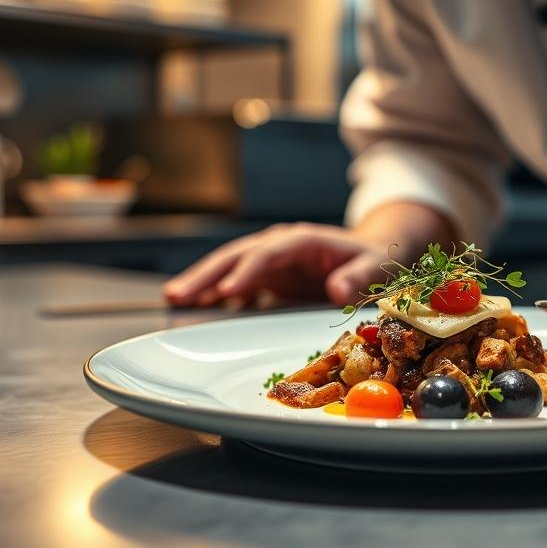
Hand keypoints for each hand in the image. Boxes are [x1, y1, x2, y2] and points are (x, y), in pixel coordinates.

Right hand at [162, 223, 389, 307]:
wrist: (368, 256)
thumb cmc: (371, 261)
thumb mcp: (372, 268)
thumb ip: (357, 278)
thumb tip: (337, 291)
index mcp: (302, 240)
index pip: (268, 254)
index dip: (247, 272)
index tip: (228, 292)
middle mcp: (279, 245)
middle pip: (237, 257)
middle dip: (207, 274)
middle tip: (178, 294)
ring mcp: (269, 260)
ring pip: (228, 267)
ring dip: (202, 282)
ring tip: (174, 298)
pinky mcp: (265, 276)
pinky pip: (235, 283)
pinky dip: (214, 293)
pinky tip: (196, 307)